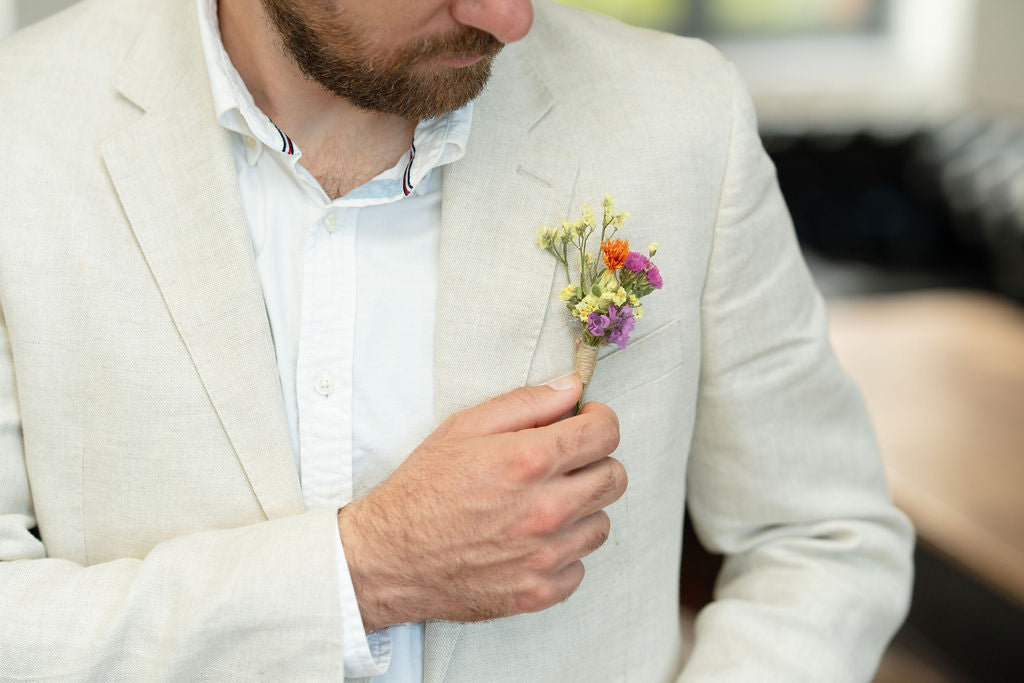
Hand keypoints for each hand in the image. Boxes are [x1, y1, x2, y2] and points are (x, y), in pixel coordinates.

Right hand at [337, 375, 624, 630]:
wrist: (388, 557)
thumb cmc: (421, 489)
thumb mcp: (464, 427)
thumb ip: (526, 403)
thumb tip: (572, 389)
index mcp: (528, 461)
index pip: (605, 434)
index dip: (600, 420)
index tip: (586, 423)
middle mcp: (545, 510)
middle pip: (615, 478)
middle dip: (596, 461)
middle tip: (566, 462)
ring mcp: (545, 556)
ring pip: (601, 522)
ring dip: (581, 509)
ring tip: (542, 504)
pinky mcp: (539, 592)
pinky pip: (580, 566)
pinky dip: (563, 552)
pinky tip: (532, 541)